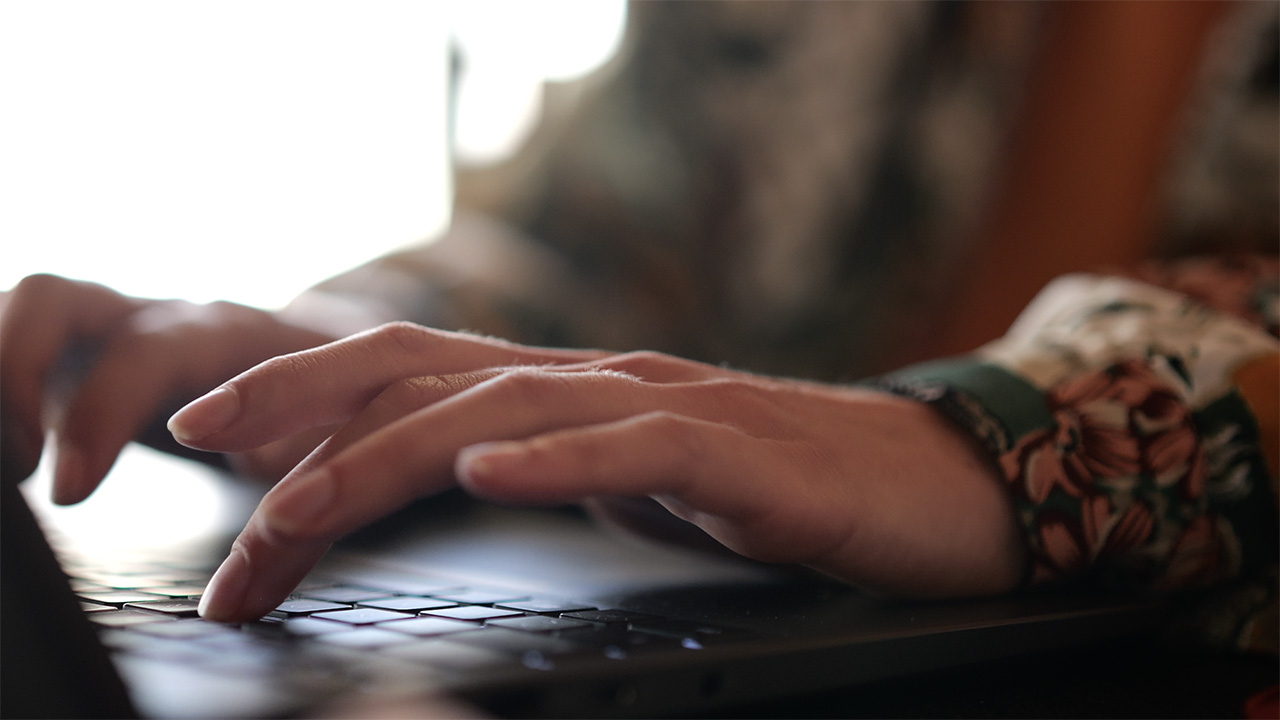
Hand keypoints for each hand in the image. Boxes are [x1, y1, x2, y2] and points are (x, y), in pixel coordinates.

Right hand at [0, 274, 337, 499]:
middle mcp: (158, 316)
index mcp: (221, 331)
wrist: (332, 351)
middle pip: (55, 301)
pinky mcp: (89, 349)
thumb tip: (265, 472)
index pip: (144, 351)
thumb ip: (300, 448)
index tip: (69, 491)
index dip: (100, 412)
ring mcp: (117, 324)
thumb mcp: (329, 421)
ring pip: (32, 307)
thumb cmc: (330, 393)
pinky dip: (5, 380)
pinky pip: (23, 339)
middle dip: (14, 376)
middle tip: (16, 470)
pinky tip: (7, 448)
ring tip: (5, 465)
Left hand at [172, 323, 1027, 621]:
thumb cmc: (774, 491)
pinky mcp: (739, 457)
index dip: (307, 394)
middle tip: (203, 451)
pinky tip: (488, 475)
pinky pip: (638, 450)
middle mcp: (602, 382)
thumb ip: (550, 467)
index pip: (415, 376)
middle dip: (304, 406)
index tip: (214, 441)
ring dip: (393, 454)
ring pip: (509, 410)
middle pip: (431, 374)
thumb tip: (456, 481)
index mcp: (568, 393)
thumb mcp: (630, 483)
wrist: (926, 485)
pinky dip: (557, 460)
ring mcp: (670, 409)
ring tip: (297, 500)